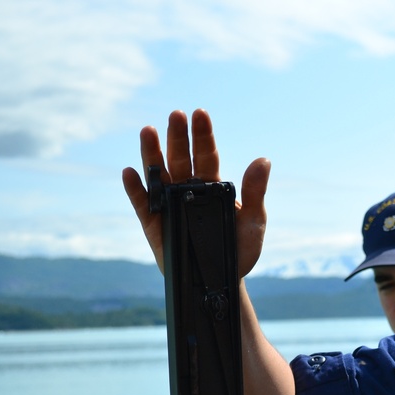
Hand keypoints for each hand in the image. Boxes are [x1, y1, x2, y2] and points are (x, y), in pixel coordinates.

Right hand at [121, 108, 270, 277]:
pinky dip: (135, 189)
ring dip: (151, 153)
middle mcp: (187, 189)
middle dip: (178, 136)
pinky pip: (142, 203)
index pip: (206, 154)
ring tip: (148, 131)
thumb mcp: (253, 221)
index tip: (200, 113)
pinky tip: (130, 173)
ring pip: (158, 174)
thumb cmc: (239, 248)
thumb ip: (255, 192)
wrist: (221, 279)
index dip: (202, 134)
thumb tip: (264, 160)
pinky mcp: (154, 223)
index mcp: (211, 184)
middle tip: (176, 115)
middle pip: (180, 157)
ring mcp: (169, 204)